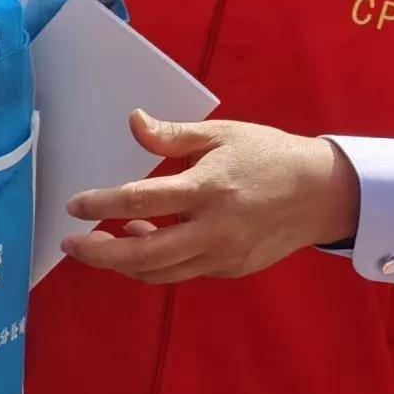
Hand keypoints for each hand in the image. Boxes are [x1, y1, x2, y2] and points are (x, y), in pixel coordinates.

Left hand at [58, 115, 357, 283]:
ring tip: (105, 242)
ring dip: (125, 262)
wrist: (321, 194)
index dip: (102, 205)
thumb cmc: (268, 156)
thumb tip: (133, 121)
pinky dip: (156, 263)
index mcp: (208, 188)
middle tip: (71, 244)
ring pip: (160, 271)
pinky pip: (182, 272)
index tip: (75, 205)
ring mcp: (223, 255)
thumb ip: (172, 135)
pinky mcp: (229, 270)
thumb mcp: (221, 135)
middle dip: (100, 253)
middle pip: (143, 254)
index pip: (142, 201)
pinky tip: (144, 242)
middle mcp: (214, 229)